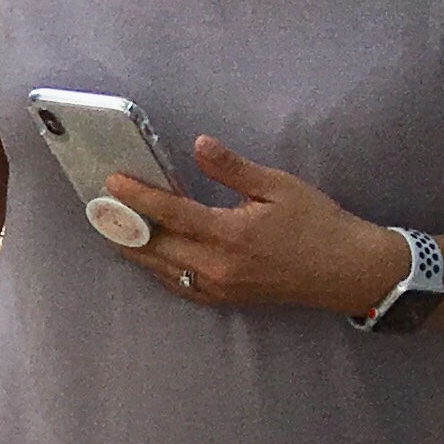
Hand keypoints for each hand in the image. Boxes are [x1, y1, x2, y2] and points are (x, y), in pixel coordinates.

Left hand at [98, 137, 409, 319]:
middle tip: (97, 204)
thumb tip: (199, 145)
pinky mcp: (223, 299)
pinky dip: (156, 266)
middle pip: (153, 246)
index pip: (170, 214)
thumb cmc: (317, 224)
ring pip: (159, 268)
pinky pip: (176, 283)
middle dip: (122, 225)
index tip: (111, 182)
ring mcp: (218, 287)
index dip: (136, 197)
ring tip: (110, 225)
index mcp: (230, 235)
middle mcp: (217, 266)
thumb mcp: (278, 186)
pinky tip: (146, 250)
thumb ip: (233, 168)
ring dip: (133, 247)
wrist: (346, 271)